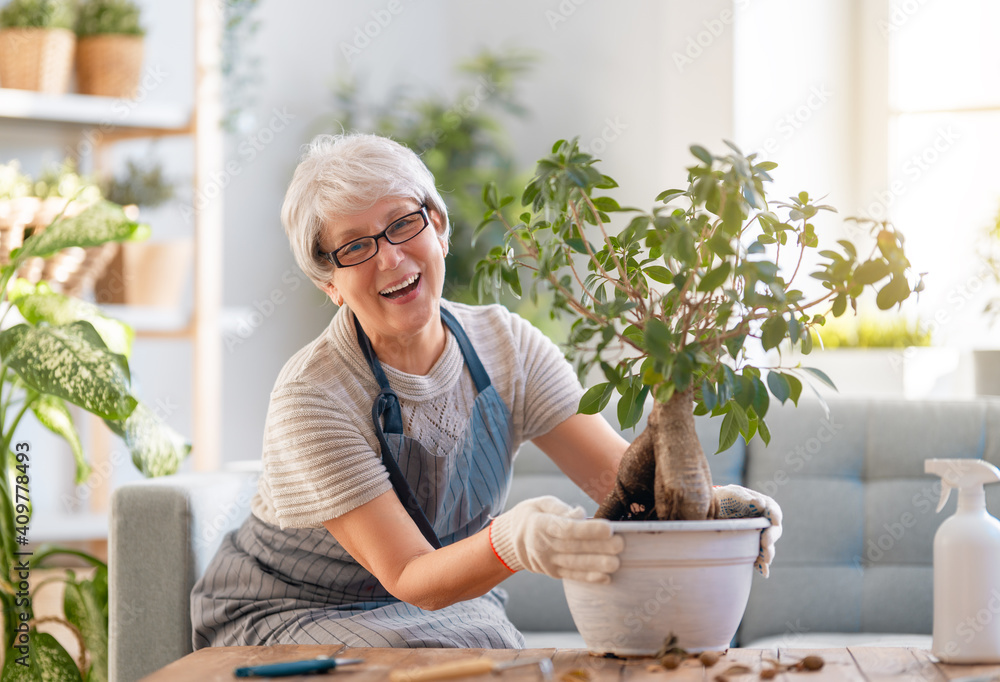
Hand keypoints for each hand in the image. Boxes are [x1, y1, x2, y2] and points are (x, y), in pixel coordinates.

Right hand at [489, 496, 624, 583]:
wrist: (512, 540)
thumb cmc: (533, 516)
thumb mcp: (541, 503)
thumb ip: (561, 508)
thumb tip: (580, 514)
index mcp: (541, 525)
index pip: (567, 529)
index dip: (588, 530)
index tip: (608, 528)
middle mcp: (543, 545)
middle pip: (574, 547)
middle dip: (599, 547)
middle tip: (620, 544)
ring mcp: (548, 562)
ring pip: (575, 564)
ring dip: (597, 565)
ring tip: (616, 563)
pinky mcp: (553, 572)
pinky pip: (573, 576)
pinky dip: (589, 578)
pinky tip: (606, 578)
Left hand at [713, 484, 782, 577]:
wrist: (712, 510)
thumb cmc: (725, 498)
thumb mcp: (734, 494)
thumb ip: (746, 499)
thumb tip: (761, 504)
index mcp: (764, 506)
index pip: (774, 511)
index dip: (775, 516)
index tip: (774, 521)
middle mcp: (765, 522)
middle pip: (774, 531)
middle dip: (771, 537)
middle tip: (765, 543)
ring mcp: (759, 535)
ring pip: (768, 546)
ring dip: (768, 552)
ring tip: (766, 559)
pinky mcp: (751, 546)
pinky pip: (758, 556)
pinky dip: (761, 564)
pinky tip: (763, 572)